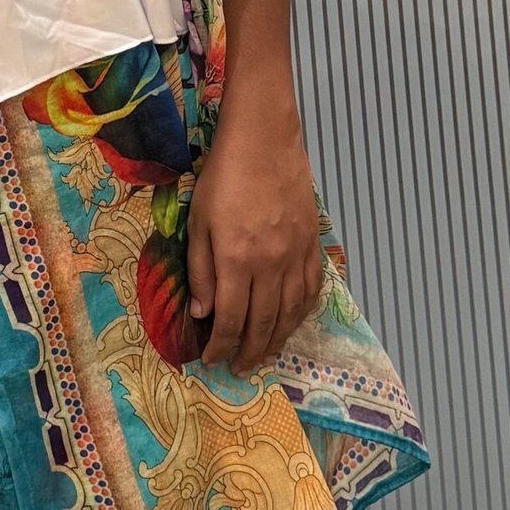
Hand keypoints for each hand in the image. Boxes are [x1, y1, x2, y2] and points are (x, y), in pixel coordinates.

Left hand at [186, 72, 323, 371]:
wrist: (264, 141)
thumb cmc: (223, 177)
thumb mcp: (198, 221)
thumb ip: (200, 270)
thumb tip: (201, 313)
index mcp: (236, 261)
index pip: (230, 320)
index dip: (220, 346)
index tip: (211, 359)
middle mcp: (270, 266)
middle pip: (263, 325)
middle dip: (248, 352)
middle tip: (239, 369)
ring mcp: (296, 257)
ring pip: (290, 314)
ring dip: (276, 341)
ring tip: (263, 356)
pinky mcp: (312, 244)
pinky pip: (311, 291)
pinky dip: (301, 314)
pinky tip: (291, 322)